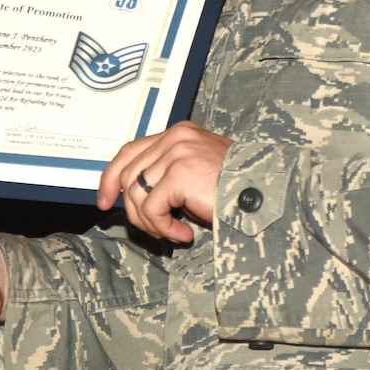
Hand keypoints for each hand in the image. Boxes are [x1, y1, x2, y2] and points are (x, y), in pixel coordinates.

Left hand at [95, 121, 231, 243]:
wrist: (266, 194)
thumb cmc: (239, 190)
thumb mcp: (197, 174)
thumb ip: (168, 175)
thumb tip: (133, 196)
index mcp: (179, 134)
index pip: (130, 151)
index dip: (110, 177)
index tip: (104, 201)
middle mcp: (175, 137)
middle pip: (128, 174)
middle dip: (133, 210)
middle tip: (156, 230)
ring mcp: (177, 153)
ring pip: (137, 195)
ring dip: (152, 223)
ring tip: (175, 232)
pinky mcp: (180, 173)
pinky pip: (152, 209)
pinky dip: (164, 228)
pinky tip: (184, 235)